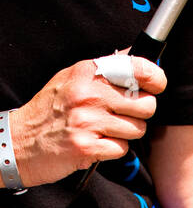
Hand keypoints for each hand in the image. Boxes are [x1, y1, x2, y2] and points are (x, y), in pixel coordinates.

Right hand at [8, 55, 166, 188]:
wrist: (21, 141)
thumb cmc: (50, 111)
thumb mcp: (71, 78)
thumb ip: (102, 70)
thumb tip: (132, 57)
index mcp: (87, 72)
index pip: (136, 68)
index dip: (155, 78)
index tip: (157, 85)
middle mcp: (88, 94)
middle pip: (145, 104)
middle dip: (141, 114)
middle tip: (123, 116)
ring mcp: (87, 121)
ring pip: (137, 130)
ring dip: (126, 135)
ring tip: (105, 131)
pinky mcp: (87, 147)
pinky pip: (122, 149)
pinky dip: (114, 150)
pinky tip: (97, 144)